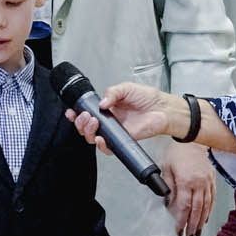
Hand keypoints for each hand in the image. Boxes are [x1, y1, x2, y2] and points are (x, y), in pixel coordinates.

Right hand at [69, 81, 183, 151]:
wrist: (163, 109)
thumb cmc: (148, 98)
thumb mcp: (127, 88)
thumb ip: (112, 92)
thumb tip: (100, 103)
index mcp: (107, 107)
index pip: (86, 112)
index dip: (76, 113)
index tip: (72, 111)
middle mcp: (108, 121)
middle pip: (85, 127)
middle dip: (80, 122)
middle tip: (86, 116)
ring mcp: (114, 131)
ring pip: (92, 137)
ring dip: (87, 131)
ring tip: (93, 122)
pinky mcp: (122, 140)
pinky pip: (107, 147)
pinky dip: (101, 145)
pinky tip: (100, 138)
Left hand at [163, 143, 214, 235]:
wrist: (192, 140)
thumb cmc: (177, 153)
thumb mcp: (166, 169)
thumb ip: (168, 187)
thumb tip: (168, 204)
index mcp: (186, 181)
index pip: (184, 207)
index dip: (181, 221)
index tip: (178, 230)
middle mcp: (199, 183)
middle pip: (196, 210)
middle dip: (192, 225)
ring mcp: (208, 182)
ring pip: (206, 206)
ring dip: (201, 221)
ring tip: (197, 232)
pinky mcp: (212, 180)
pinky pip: (212, 199)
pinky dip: (208, 210)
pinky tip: (205, 218)